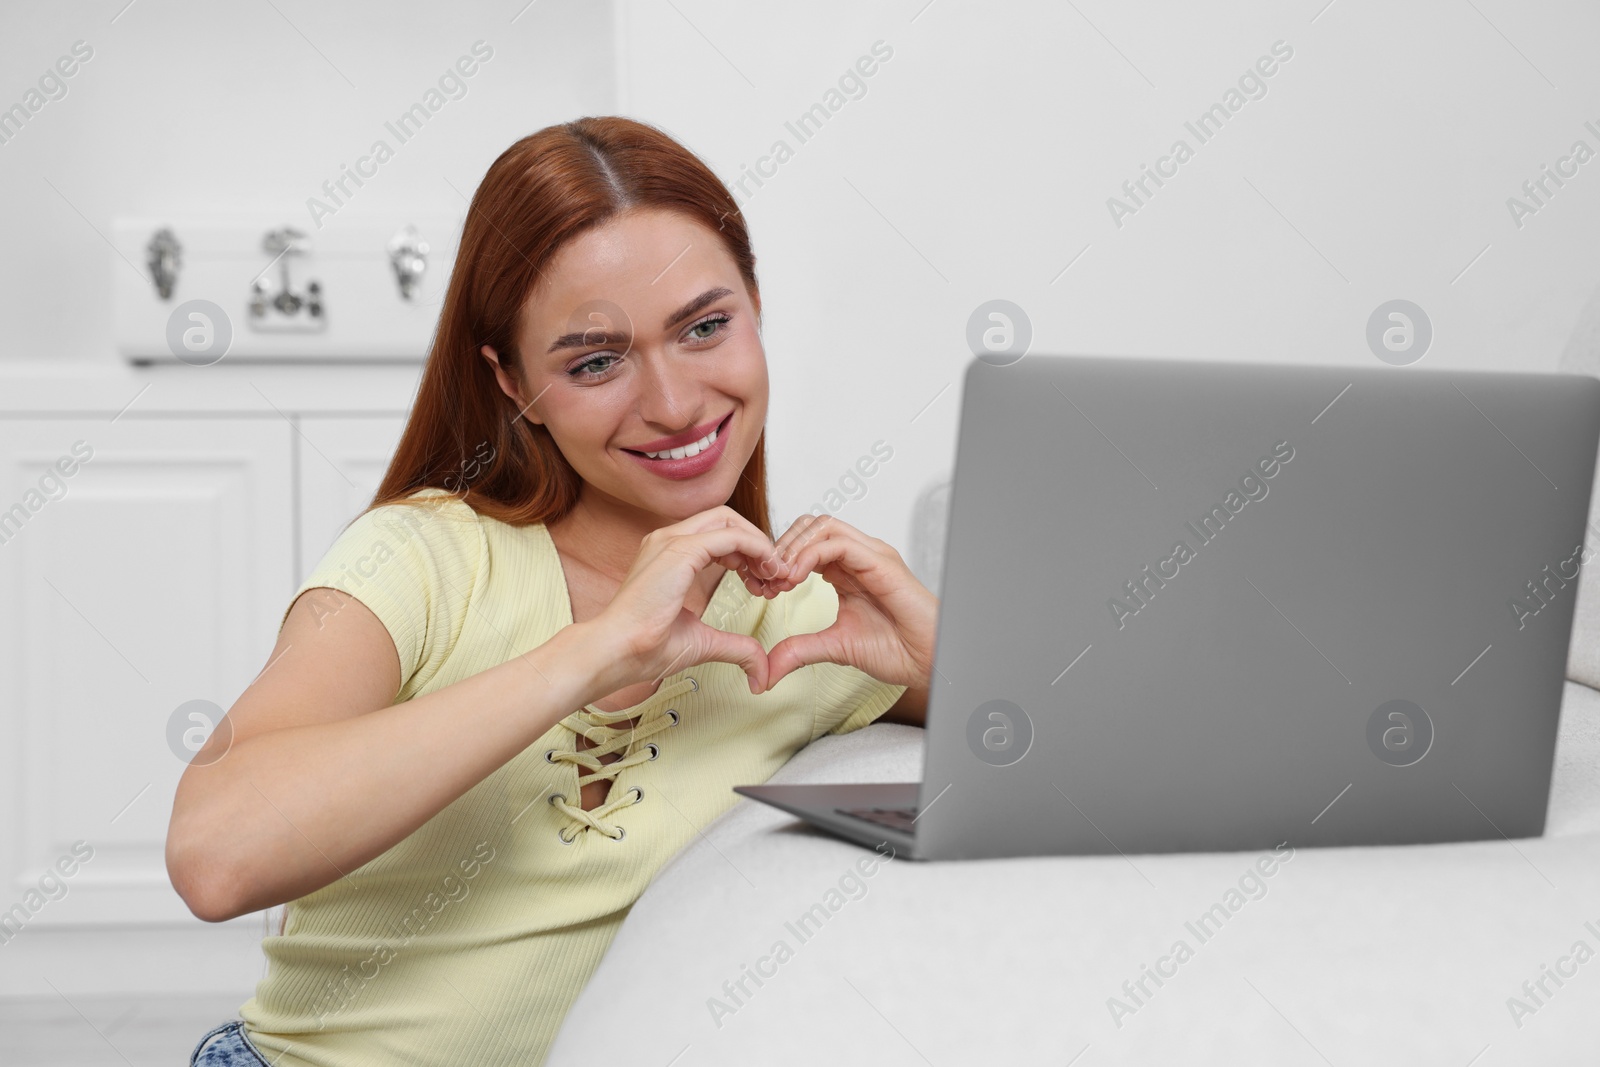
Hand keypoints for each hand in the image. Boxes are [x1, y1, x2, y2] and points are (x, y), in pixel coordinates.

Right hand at [586, 506, 791, 695]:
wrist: (616, 652)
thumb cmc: (644, 647)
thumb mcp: (703, 642)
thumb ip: (736, 647)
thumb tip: (760, 667)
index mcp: (668, 554)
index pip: (718, 533)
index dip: (747, 552)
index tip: (762, 582)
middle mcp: (668, 539)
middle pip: (727, 520)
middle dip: (756, 544)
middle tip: (773, 576)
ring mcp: (671, 540)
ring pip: (730, 521)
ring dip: (758, 545)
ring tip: (771, 576)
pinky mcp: (679, 550)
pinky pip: (730, 536)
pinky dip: (755, 548)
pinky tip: (764, 571)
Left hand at [757, 514, 937, 693]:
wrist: (928, 659)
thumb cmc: (896, 649)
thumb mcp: (834, 647)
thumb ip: (799, 650)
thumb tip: (766, 670)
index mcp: (847, 569)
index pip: (806, 541)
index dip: (781, 558)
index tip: (766, 587)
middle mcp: (859, 555)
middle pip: (811, 524)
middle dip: (783, 546)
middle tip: (769, 577)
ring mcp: (871, 555)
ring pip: (823, 525)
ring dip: (794, 547)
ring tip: (781, 578)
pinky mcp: (881, 561)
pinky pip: (838, 543)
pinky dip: (810, 554)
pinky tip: (796, 577)